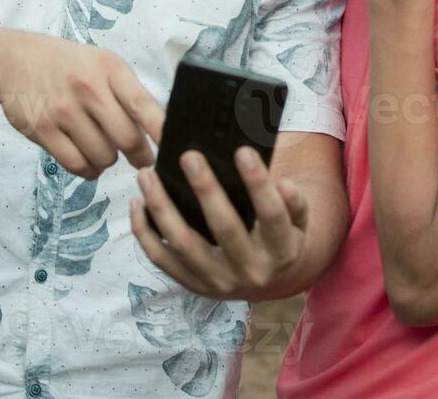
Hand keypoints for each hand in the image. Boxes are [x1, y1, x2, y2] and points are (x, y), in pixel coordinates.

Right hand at [0, 29, 163, 179]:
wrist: (15, 60)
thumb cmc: (69, 65)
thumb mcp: (103, 64)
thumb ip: (129, 93)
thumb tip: (160, 131)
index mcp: (110, 68)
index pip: (143, 105)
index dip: (162, 131)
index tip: (175, 148)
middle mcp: (88, 87)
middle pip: (127, 139)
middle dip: (139, 155)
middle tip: (142, 159)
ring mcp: (63, 109)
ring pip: (103, 156)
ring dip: (109, 161)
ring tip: (105, 150)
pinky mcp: (42, 129)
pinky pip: (76, 164)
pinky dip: (88, 170)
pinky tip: (88, 160)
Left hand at [132, 147, 307, 301]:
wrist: (268, 283)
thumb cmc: (281, 238)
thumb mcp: (299, 222)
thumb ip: (295, 204)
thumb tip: (284, 185)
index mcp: (282, 251)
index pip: (272, 215)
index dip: (258, 183)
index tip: (243, 151)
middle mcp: (251, 271)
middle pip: (225, 228)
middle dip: (206, 189)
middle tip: (188, 155)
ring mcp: (219, 282)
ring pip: (184, 244)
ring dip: (162, 207)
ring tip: (147, 174)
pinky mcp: (193, 286)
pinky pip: (162, 259)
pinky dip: (145, 232)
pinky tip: (138, 203)